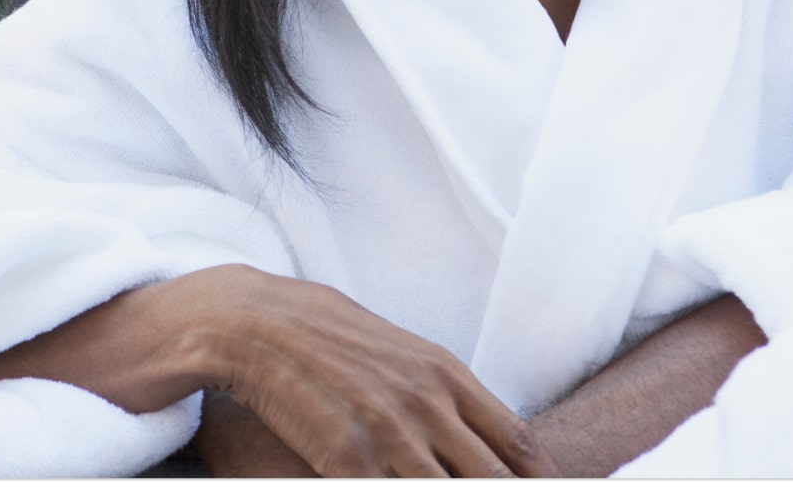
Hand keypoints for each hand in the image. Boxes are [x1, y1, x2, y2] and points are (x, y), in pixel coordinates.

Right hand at [199, 267, 558, 477]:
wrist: (253, 320)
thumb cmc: (323, 333)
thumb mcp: (396, 350)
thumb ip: (438, 389)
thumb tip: (477, 427)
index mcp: (445, 374)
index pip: (518, 442)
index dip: (540, 482)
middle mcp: (427, 405)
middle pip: (494, 480)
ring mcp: (390, 434)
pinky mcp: (347, 459)